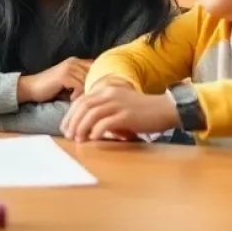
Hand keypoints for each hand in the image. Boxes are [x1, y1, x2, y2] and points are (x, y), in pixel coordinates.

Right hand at [17, 58, 92, 103]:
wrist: (32, 88)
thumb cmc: (51, 88)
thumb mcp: (69, 82)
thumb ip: (81, 80)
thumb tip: (99, 88)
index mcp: (76, 61)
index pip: (96, 67)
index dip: (100, 79)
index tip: (97, 93)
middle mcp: (74, 61)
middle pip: (94, 75)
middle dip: (93, 88)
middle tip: (87, 99)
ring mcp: (69, 67)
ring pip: (88, 81)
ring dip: (85, 93)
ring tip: (77, 100)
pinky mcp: (64, 76)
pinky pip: (80, 86)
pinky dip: (77, 95)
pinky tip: (70, 99)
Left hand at [61, 82, 177, 141]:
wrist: (165, 108)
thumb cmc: (143, 110)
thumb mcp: (121, 104)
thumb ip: (106, 110)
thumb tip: (90, 126)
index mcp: (107, 91)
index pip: (82, 100)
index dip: (71, 113)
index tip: (65, 127)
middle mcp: (110, 94)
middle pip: (84, 106)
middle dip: (73, 121)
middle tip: (67, 135)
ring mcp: (118, 104)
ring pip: (92, 113)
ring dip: (82, 127)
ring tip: (78, 139)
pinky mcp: (127, 115)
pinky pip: (107, 122)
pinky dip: (97, 130)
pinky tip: (93, 138)